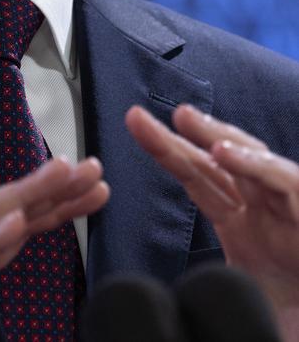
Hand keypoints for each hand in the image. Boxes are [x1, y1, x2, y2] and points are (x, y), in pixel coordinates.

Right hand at [0, 156, 108, 341]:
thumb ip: (13, 336)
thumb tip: (54, 337)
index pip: (14, 232)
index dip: (55, 208)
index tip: (95, 192)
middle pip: (0, 216)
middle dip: (46, 189)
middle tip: (91, 169)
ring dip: (19, 195)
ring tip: (58, 174)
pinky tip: (14, 221)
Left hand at [126, 104, 298, 340]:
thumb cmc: (290, 304)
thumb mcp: (237, 290)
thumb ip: (206, 286)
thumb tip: (171, 293)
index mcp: (240, 220)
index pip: (198, 178)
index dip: (166, 151)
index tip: (136, 125)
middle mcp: (260, 205)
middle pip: (217, 161)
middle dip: (180, 133)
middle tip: (141, 115)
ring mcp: (284, 205)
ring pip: (248, 157)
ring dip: (215, 135)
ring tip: (183, 118)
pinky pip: (282, 181)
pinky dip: (255, 164)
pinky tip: (223, 153)